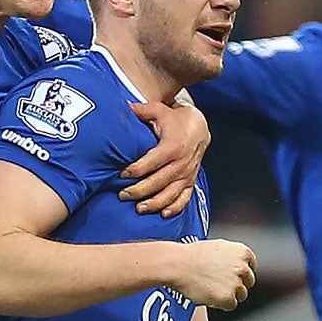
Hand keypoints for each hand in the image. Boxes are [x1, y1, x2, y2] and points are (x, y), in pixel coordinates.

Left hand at [122, 100, 209, 216]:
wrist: (199, 126)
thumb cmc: (176, 119)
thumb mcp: (160, 110)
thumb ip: (141, 111)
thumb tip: (123, 106)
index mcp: (172, 146)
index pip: (151, 162)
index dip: (135, 170)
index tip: (122, 175)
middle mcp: (181, 163)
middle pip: (158, 181)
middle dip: (139, 190)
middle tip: (123, 195)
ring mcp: (187, 174)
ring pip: (171, 193)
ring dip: (154, 203)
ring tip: (138, 209)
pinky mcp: (191, 181)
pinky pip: (185, 198)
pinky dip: (175, 208)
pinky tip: (163, 215)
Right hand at [172, 239, 256, 309]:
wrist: (178, 265)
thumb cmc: (192, 255)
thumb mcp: (218, 247)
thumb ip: (232, 256)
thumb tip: (238, 265)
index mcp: (242, 252)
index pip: (251, 266)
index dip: (240, 272)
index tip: (231, 275)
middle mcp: (242, 267)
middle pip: (248, 282)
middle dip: (236, 284)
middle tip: (219, 284)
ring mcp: (236, 283)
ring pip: (241, 295)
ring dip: (229, 295)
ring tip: (211, 289)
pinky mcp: (228, 297)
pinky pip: (231, 305)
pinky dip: (221, 303)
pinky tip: (209, 295)